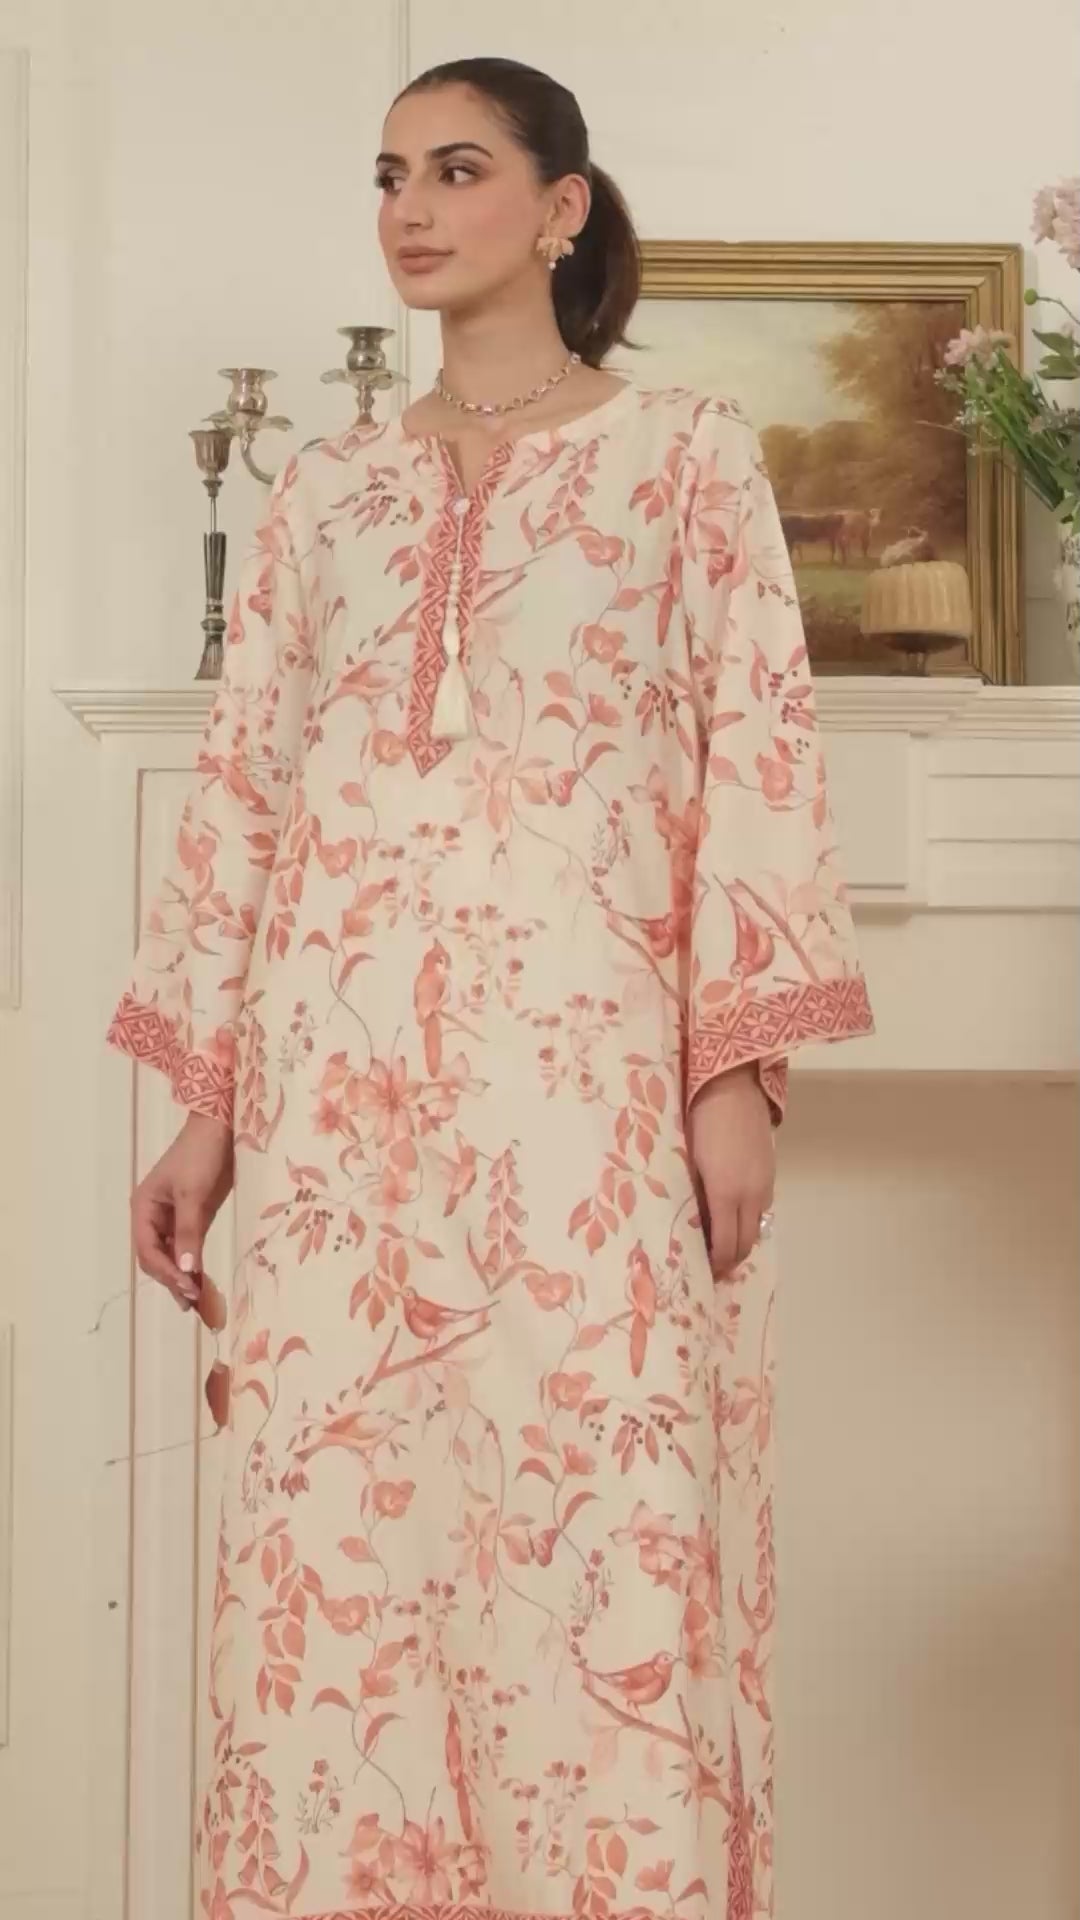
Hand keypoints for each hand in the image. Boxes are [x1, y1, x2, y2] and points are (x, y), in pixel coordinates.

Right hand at [131, 1113, 233, 1312]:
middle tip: (194, 1303)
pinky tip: (202, 1281)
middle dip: (172, 1279)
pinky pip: (187, 1247)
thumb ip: (189, 1232)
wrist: (221, 1128)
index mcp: (143, 1208)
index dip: (166, 1272)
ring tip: (198, 1302)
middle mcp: (152, 1216)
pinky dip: (193, 1264)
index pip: (148, 1251)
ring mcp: (171, 1217)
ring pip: (171, 1255)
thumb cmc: (201, 1156)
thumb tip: (187, 1270)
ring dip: (182, 1277)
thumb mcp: (194, 1195)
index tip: (188, 1289)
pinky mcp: (191, 1217)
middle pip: (156, 1257)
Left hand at [688, 1065, 774, 1277]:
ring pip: (756, 1226)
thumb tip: (692, 1222)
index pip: (725, 1244)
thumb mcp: (688, 1160)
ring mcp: (765, 1182)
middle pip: (746, 1242)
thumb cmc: (700, 1119)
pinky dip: (749, 1219)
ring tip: (722, 1244)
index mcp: (726, 1193)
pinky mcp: (771, 1170)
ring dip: (741, 1240)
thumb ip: (693, 1194)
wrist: (734, 1085)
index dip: (716, 1264)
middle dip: (730, 1260)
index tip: (703, 1274)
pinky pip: (762, 1207)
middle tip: (712, 1269)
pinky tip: (734, 1215)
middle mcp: (751, 1194)